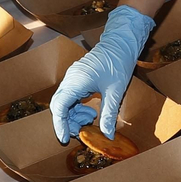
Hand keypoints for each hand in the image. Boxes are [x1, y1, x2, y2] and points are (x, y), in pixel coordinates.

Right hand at [49, 5, 155, 141]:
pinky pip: (71, 97)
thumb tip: (107, 135)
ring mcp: (72, 78)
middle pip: (59, 106)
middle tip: (83, 132)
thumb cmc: (118, 63)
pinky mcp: (77, 78)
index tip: (65, 139)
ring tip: (91, 119)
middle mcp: (70, 79)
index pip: (59, 108)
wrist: (121, 43)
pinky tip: (91, 111)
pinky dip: (78, 107)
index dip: (60, 125)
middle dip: (68, 122)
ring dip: (74, 115)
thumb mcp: (115, 92)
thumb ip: (108, 115)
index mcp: (75, 82)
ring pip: (65, 103)